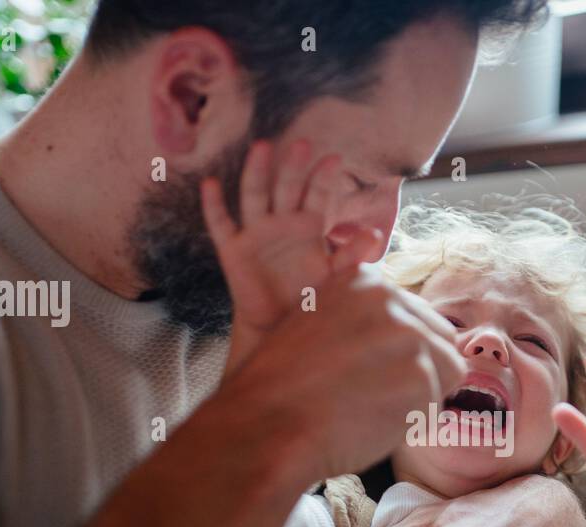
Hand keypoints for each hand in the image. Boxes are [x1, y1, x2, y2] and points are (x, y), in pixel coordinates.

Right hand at [201, 139, 382, 374]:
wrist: (279, 323)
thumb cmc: (308, 295)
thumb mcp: (333, 277)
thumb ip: (351, 256)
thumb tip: (374, 233)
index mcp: (307, 226)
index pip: (316, 196)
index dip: (323, 179)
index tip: (334, 159)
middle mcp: (280, 222)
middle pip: (285, 188)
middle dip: (293, 167)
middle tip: (302, 143)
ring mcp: (255, 233)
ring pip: (254, 195)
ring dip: (257, 172)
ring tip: (262, 148)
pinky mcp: (233, 249)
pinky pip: (221, 223)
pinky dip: (214, 204)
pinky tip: (211, 183)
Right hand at [216, 264, 466, 479]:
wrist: (266, 428)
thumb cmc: (281, 387)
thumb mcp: (313, 320)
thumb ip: (358, 305)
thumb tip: (383, 253)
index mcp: (364, 282)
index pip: (416, 317)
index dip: (393, 355)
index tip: (357, 370)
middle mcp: (390, 300)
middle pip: (440, 340)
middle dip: (416, 371)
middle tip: (365, 393)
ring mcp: (409, 338)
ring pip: (447, 372)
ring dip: (416, 397)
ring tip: (367, 407)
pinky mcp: (421, 377)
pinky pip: (436, 406)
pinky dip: (409, 423)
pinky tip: (369, 423)